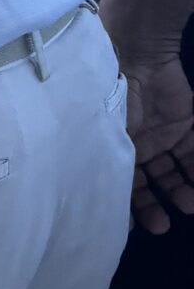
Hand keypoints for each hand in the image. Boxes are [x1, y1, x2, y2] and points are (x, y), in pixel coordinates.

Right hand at [119, 45, 193, 234]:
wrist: (134, 57)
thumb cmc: (108, 100)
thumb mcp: (103, 136)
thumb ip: (111, 166)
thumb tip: (107, 202)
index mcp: (111, 149)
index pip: (118, 184)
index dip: (124, 208)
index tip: (130, 230)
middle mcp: (136, 148)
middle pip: (147, 184)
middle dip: (154, 206)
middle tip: (163, 225)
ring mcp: (162, 137)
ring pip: (174, 173)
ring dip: (181, 191)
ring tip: (189, 206)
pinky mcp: (187, 127)